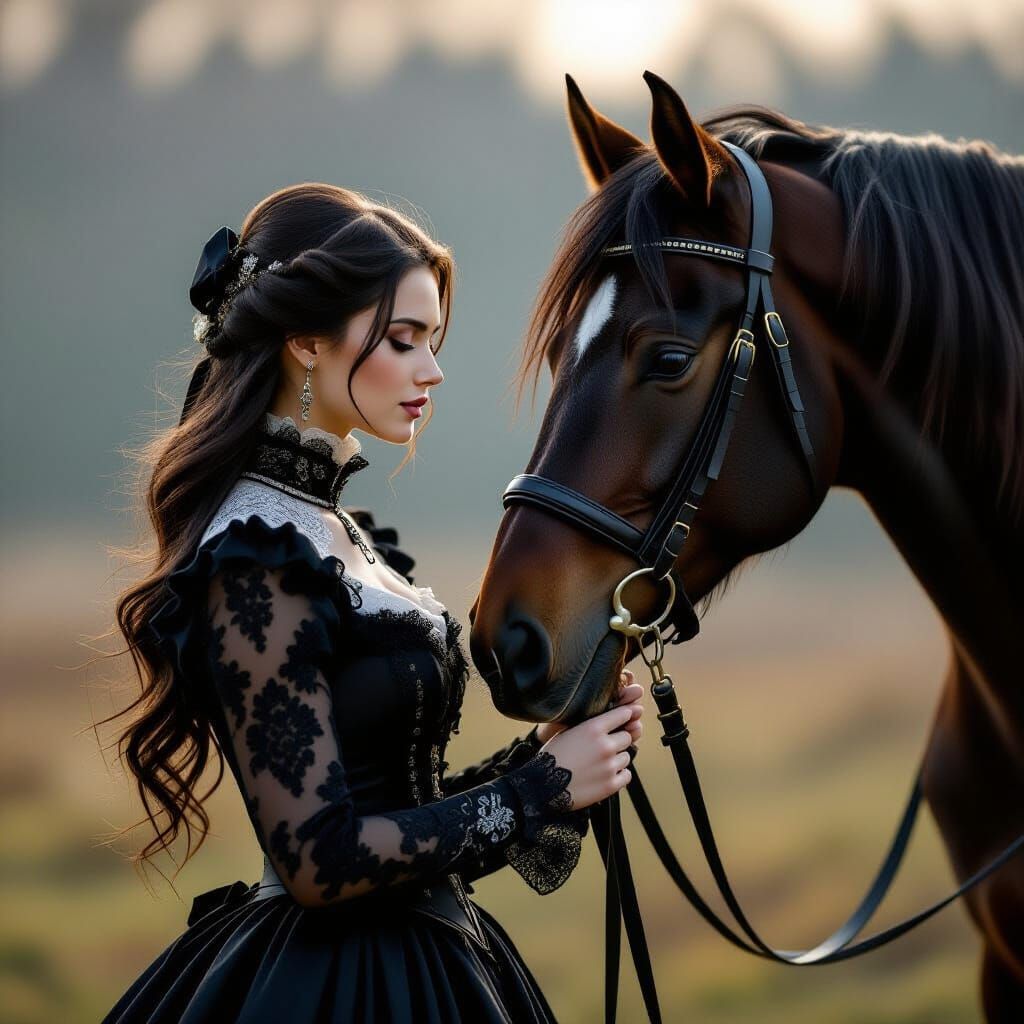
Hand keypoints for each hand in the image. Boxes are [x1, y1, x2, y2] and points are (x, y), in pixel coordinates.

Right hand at [537, 672, 644, 809]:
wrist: (543, 786)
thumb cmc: (552, 757)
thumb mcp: (566, 731)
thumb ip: (588, 725)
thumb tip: (605, 721)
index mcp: (593, 728)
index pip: (623, 715)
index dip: (624, 716)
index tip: (624, 718)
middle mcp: (605, 745)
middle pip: (628, 737)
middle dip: (618, 741)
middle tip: (605, 747)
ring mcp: (610, 766)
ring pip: (627, 757)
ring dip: (617, 759)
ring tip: (600, 764)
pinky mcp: (611, 785)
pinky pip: (627, 775)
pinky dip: (619, 775)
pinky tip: (604, 775)